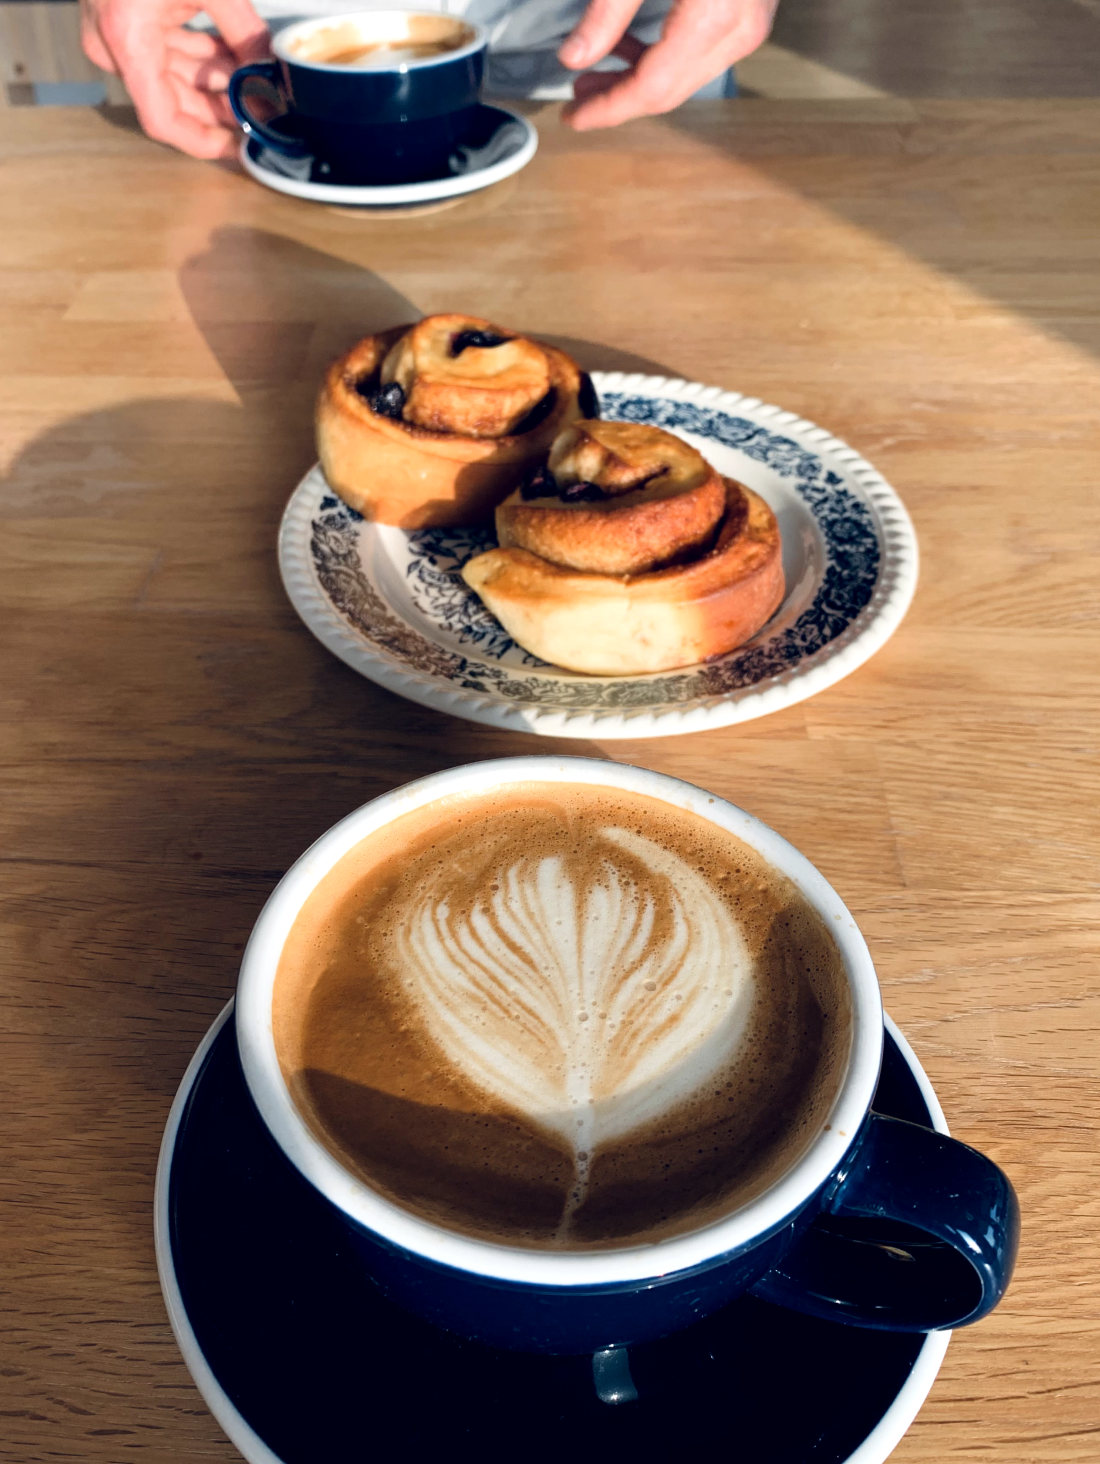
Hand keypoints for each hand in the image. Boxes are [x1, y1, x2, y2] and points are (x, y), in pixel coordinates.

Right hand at [81, 0, 269, 158]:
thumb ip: (244, 32)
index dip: (205, 142)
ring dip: (217, 84)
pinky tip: (236, 62)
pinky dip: (203, 59)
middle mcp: (114, 43)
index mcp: (127, 37)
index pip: (163, 119)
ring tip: (259, 88)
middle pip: (174, 100)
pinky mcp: (127, 18)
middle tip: (264, 116)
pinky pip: (167, 53)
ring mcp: (117, 32)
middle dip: (222, 109)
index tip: (240, 148)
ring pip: (174, 78)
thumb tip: (273, 72)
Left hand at [558, 0, 777, 130]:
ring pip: (686, 76)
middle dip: (620, 99)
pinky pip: (702, 51)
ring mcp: (751, 22)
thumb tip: (574, 56)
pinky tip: (630, 46)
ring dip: (639, 78)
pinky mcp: (750, 9)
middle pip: (671, 90)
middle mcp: (740, 30)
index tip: (573, 116)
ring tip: (594, 74)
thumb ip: (607, 10)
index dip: (609, 108)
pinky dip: (663, 55)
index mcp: (714, 18)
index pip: (652, 88)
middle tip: (576, 98)